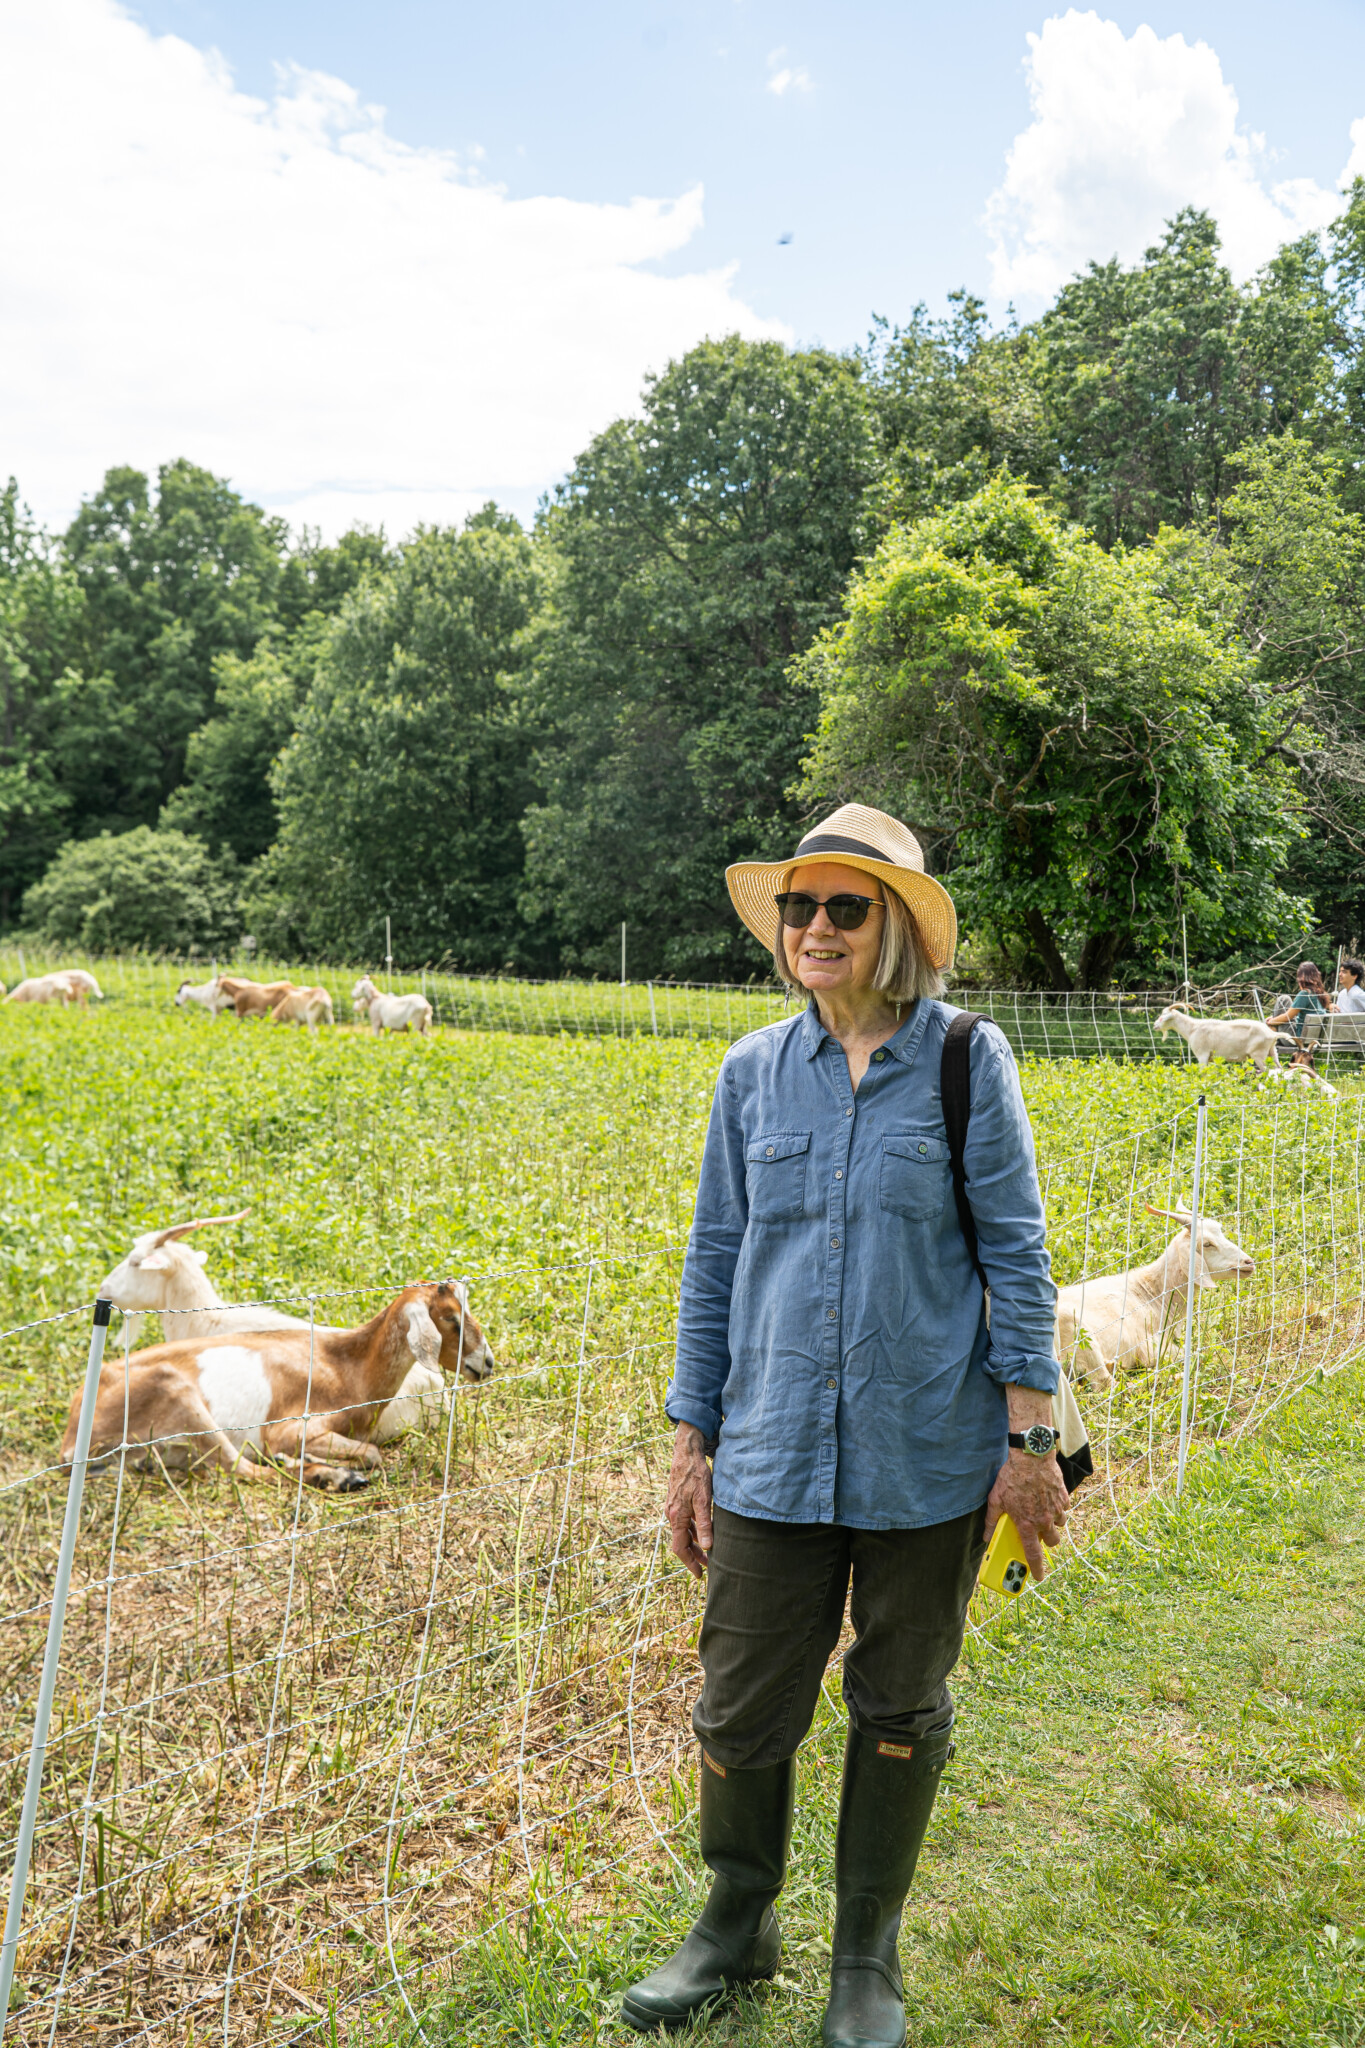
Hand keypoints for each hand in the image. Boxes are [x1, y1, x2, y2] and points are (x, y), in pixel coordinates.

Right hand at [665, 1423, 713, 1578]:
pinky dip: (694, 1530)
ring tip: (709, 1552)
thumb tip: (708, 1547)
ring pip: (684, 1532)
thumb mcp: (703, 1499)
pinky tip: (704, 1531)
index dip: (689, 1563)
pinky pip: (685, 1522)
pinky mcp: (678, 1501)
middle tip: (707, 1567)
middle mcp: (672, 1514)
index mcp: (676, 1517)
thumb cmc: (695, 1474)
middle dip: (694, 1556)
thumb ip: (705, 1524)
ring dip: (695, 1543)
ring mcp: (674, 1507)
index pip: (680, 1548)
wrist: (686, 1453)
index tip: (699, 1575)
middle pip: (681, 1542)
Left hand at [984, 1447, 1069, 1580]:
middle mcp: (1044, 1519)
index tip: (1038, 1576)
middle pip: (1052, 1541)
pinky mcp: (1063, 1496)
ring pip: (1060, 1524)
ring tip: (1042, 1511)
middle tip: (1038, 1532)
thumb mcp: (995, 1499)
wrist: (1031, 1457)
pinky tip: (1047, 1497)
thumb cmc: (1012, 1477)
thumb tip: (986, 1535)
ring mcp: (1056, 1508)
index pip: (1033, 1554)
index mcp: (1027, 1524)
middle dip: (1046, 1540)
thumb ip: (991, 1520)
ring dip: (1053, 1522)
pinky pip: (1063, 1507)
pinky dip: (1057, 1506)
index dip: (1037, 1569)